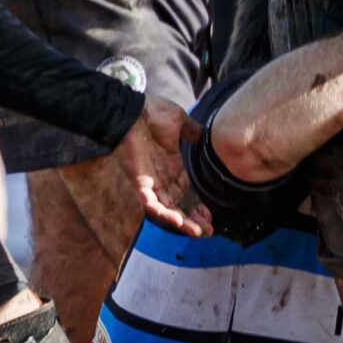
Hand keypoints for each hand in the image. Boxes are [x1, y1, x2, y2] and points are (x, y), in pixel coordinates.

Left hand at [115, 96, 212, 238]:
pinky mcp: (140, 182)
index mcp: (173, 166)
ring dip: (181, 221)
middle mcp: (163, 178)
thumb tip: (202, 135)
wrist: (132, 110)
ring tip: (196, 232)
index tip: (210, 218)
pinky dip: (161, 212)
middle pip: (180, 206)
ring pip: (168, 209)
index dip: (198, 206)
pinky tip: (175, 221)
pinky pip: (150, 202)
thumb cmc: (152, 113)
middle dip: (193, 220)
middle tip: (207, 232)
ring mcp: (151, 182)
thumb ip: (191, 131)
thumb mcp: (180, 121)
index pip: (188, 193)